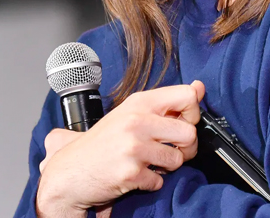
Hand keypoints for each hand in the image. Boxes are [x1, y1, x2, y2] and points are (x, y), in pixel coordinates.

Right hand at [36, 81, 205, 217]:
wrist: (69, 172)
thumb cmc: (102, 142)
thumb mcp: (131, 113)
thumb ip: (166, 102)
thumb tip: (199, 87)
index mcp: (139, 102)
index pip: (188, 96)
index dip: (192, 113)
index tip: (182, 122)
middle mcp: (137, 121)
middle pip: (189, 133)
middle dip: (184, 147)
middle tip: (169, 150)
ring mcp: (133, 147)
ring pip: (178, 159)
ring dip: (166, 167)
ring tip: (148, 163)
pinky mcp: (130, 172)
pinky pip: (160, 181)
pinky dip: (151, 183)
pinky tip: (135, 175)